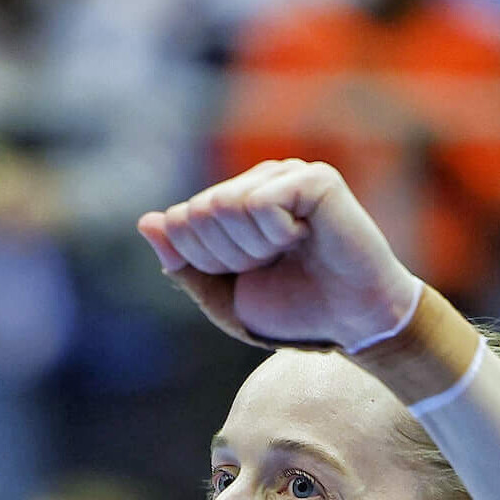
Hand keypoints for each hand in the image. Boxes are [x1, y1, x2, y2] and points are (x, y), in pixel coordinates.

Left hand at [137, 159, 420, 350]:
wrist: (351, 323)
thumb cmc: (294, 311)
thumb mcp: (225, 297)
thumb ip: (184, 264)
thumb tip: (148, 222)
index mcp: (233, 205)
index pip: (180, 221)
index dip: (204, 261)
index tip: (246, 275)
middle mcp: (256, 182)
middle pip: (198, 212)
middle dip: (226, 257)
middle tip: (270, 266)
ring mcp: (285, 175)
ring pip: (224, 205)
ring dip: (252, 249)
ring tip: (289, 253)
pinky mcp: (313, 178)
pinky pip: (259, 203)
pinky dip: (275, 236)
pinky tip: (304, 239)